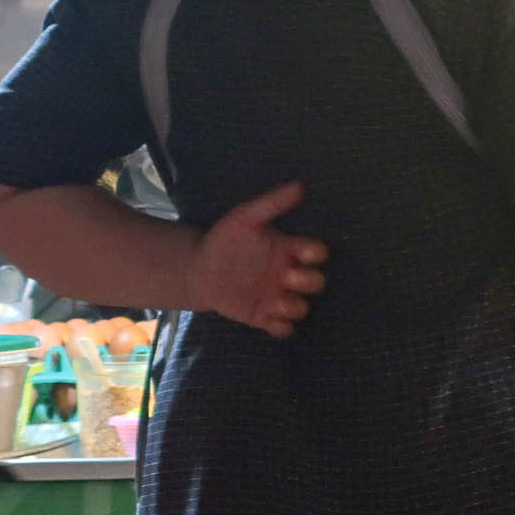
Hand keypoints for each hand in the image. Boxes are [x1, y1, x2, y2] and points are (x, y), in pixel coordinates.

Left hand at [183, 181, 327, 337]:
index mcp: (288, 250)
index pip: (317, 252)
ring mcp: (276, 297)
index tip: (301, 251)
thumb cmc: (224, 240)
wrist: (197, 268)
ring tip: (274, 302)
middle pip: (316, 283)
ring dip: (293, 307)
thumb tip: (300, 186)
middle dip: (307, 282)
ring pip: (301, 308)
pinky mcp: (263, 316)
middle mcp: (287, 275)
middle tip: (285, 277)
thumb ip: (271, 204)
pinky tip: (266, 318)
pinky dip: (280, 328)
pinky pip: (283, 329)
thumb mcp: (245, 218)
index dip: (315, 253)